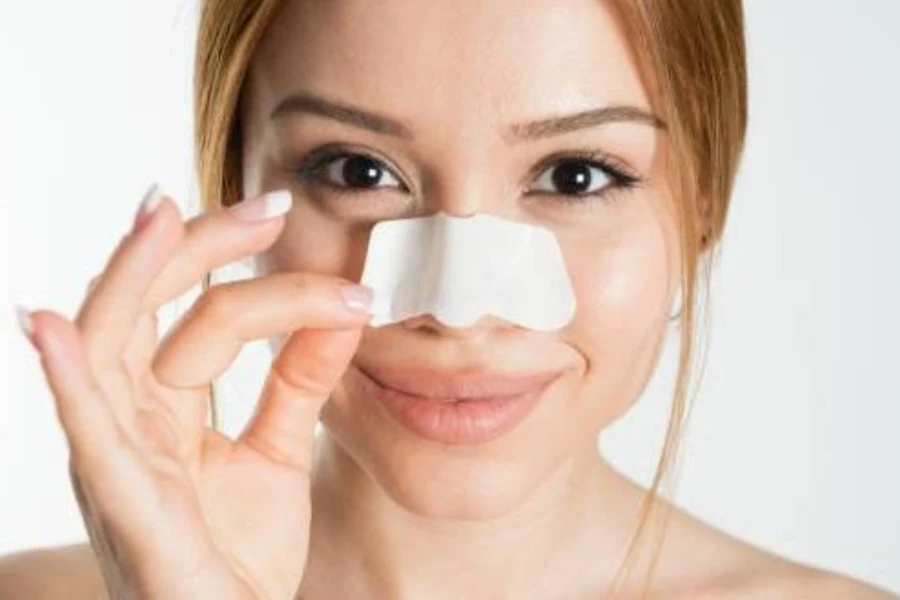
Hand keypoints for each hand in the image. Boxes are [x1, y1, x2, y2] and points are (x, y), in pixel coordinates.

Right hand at [19, 187, 373, 598]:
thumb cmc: (241, 556)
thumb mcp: (279, 454)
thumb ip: (300, 383)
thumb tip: (343, 310)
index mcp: (160, 411)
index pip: (201, 317)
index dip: (252, 273)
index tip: (307, 239)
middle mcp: (128, 424)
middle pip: (143, 309)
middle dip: (197, 248)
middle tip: (268, 206)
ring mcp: (117, 459)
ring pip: (106, 347)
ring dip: (131, 276)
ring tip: (162, 213)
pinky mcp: (124, 504)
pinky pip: (86, 434)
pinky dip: (65, 378)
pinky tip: (49, 325)